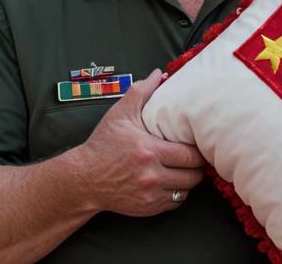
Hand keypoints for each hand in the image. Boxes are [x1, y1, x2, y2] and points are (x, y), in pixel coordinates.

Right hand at [78, 69, 205, 216]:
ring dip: (187, 180)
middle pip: (193, 175)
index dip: (197, 150)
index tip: (196, 143)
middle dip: (196, 165)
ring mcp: (150, 194)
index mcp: (149, 150)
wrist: (84, 178)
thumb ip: (141, 91)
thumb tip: (159, 74)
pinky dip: (176, 193)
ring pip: (186, 190)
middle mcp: (152, 175)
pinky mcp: (147, 208)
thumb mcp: (120, 113)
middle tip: (193, 156)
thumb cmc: (103, 143)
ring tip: (183, 168)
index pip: (190, 155)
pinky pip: (174, 202)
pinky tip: (170, 181)